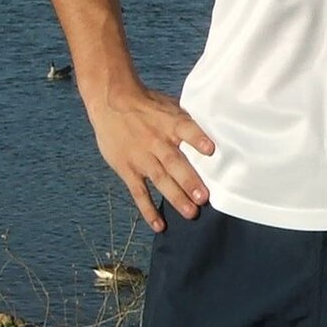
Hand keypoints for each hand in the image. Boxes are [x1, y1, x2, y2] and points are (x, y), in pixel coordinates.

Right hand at [89, 84, 214, 231]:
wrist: (111, 101)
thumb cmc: (146, 104)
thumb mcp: (169, 105)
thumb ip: (187, 121)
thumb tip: (216, 131)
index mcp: (169, 123)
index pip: (186, 129)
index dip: (198, 139)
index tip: (210, 150)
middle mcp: (156, 141)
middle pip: (174, 162)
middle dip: (189, 181)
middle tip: (203, 198)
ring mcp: (141, 157)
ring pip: (160, 180)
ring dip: (175, 197)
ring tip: (191, 213)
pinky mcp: (127, 169)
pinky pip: (139, 192)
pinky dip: (148, 209)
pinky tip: (159, 225)